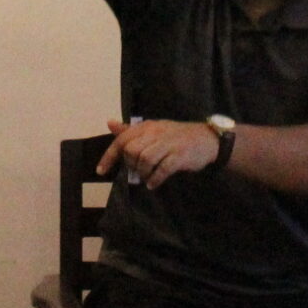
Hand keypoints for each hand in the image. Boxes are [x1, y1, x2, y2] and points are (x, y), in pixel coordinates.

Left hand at [97, 118, 219, 189]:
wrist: (207, 139)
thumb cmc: (176, 136)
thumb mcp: (153, 129)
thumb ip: (131, 130)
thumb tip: (110, 124)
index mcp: (147, 126)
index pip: (122, 140)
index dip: (109, 156)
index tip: (100, 171)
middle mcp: (156, 132)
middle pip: (132, 151)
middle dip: (131, 165)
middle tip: (138, 171)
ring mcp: (169, 144)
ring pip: (145, 159)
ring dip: (143, 173)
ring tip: (147, 178)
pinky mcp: (180, 156)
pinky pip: (162, 169)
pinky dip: (155, 179)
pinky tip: (153, 183)